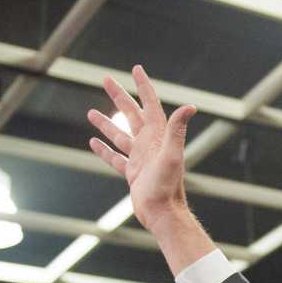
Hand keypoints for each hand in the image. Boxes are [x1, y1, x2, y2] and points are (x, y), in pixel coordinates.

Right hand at [86, 65, 196, 231]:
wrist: (162, 213)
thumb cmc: (167, 187)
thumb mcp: (172, 155)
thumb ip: (178, 130)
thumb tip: (191, 106)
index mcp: (159, 137)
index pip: (150, 105)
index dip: (144, 86)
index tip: (136, 68)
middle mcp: (150, 144)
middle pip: (132, 114)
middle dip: (120, 96)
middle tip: (105, 79)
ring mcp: (141, 159)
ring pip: (120, 135)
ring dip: (107, 123)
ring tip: (91, 112)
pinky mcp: (133, 174)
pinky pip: (116, 158)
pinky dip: (105, 150)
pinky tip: (93, 142)